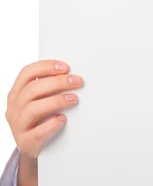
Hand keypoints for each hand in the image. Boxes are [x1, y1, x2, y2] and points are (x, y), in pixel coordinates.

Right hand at [4, 60, 82, 184]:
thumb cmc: (43, 118)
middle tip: (76, 81)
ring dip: (56, 101)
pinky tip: (63, 118)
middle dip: (57, 82)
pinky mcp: (25, 142)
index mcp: (17, 93)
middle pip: (32, 89)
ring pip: (32, 109)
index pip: (26, 73)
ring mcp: (17, 126)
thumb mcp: (41, 100)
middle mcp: (14, 108)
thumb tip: (74, 75)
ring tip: (73, 99)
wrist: (37, 147)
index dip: (45, 67)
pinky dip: (52, 124)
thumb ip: (50, 87)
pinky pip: (37, 132)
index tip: (65, 67)